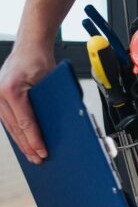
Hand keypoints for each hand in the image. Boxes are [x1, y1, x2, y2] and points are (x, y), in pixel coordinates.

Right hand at [0, 44, 53, 163]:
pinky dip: (16, 132)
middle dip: (28, 146)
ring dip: (21, 142)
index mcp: (12, 89)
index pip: (25, 122)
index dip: (35, 141)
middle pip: (15, 128)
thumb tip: (60, 126)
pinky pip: (7, 119)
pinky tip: (23, 142)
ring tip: (32, 156)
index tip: (43, 153)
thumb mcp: (51, 82)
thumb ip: (52, 103)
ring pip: (9, 126)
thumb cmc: (40, 61)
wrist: (29, 46)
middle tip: (39, 160)